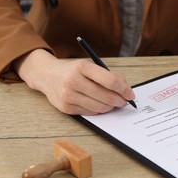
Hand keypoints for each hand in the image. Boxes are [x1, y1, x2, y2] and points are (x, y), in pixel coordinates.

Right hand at [15, 49, 135, 114]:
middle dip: (119, 101)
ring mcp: (68, 96)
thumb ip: (108, 75)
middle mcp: (73, 81)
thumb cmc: (73, 71)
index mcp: (82, 67)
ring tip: (113, 103)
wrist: (47, 76)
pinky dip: (98, 110)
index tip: (130, 93)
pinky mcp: (66, 108)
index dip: (123, 89)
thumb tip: (126, 90)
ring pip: (99, 107)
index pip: (109, 80)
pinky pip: (90, 112)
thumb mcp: (89, 66)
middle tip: (124, 101)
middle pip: (106, 96)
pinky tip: (99, 104)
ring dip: (110, 107)